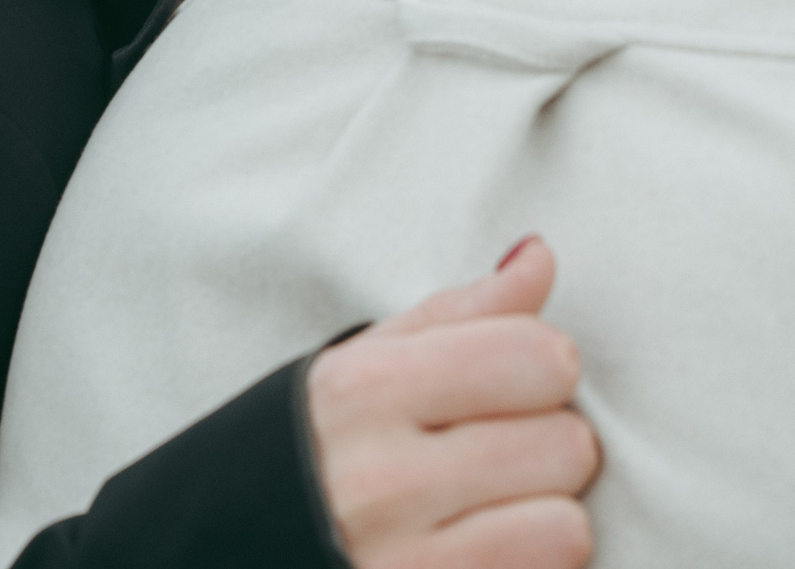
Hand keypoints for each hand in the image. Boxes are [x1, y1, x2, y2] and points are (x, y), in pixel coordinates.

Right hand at [305, 237, 598, 568]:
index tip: (512, 384)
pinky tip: (485, 552)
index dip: (542, 366)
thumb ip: (460, 313)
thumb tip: (539, 256)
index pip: (536, 357)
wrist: (227, 550)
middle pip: (566, 444)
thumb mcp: (364, 365)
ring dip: (545, 520)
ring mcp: (398, 564)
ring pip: (565, 527)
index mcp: (363, 391)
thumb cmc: (317, 449)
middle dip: (548, 446)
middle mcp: (379, 480)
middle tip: (496, 456)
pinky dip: (531, 566)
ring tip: (492, 511)